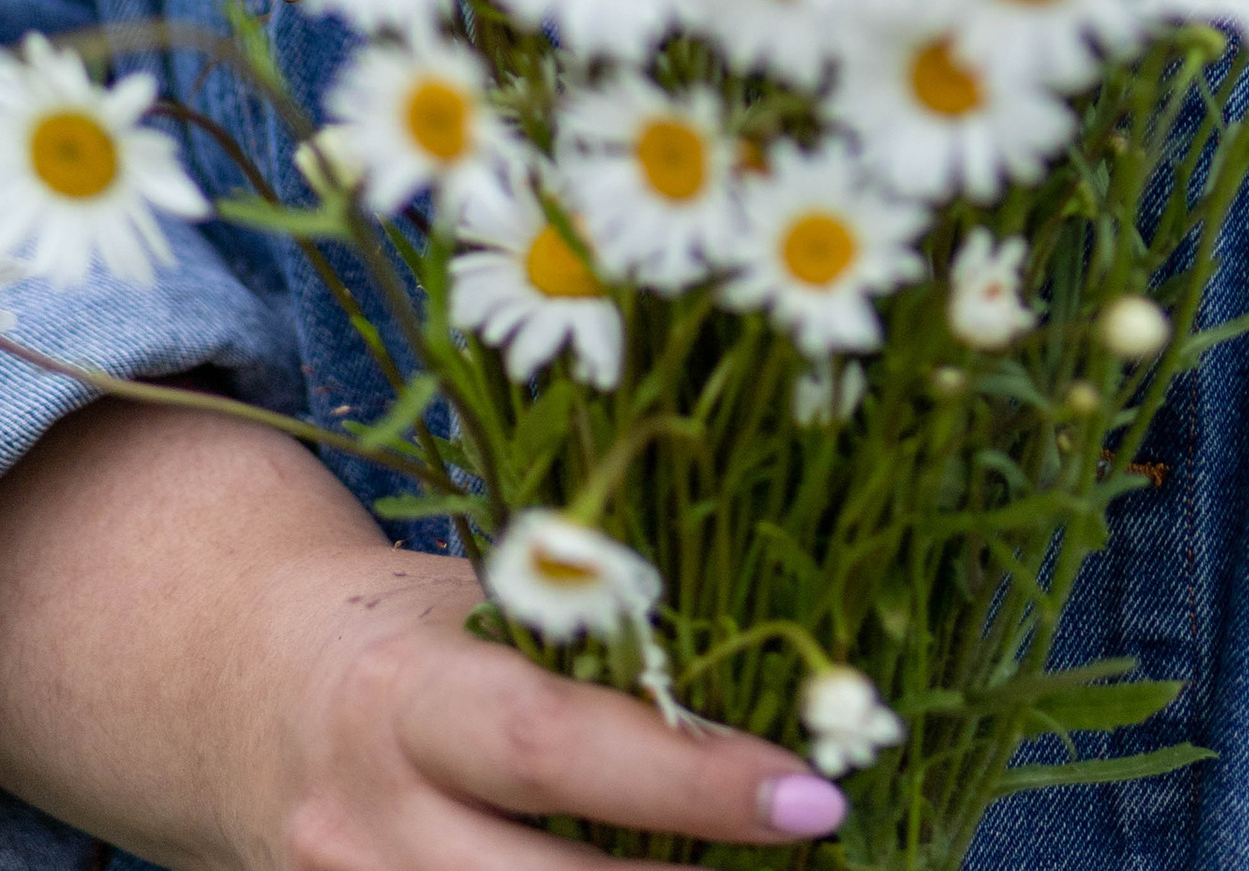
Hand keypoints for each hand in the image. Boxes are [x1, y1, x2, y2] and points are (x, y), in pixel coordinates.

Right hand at [244, 535, 843, 870]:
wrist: (236, 691)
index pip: (558, 749)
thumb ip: (589, 634)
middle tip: (809, 850)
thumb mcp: (477, 604)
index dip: (691, 782)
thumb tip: (767, 658)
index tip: (810, 796)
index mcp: (407, 700)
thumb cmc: (399, 629)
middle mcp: (368, 827)